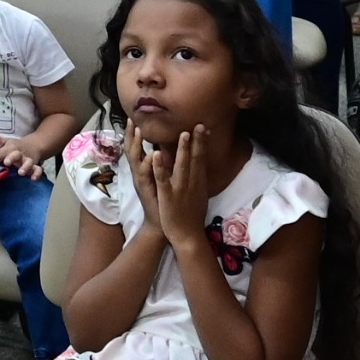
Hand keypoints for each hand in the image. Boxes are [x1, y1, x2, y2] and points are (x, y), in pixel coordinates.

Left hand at [0, 124, 67, 178]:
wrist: (35, 144)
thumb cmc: (16, 146)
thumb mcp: (7, 142)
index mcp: (10, 148)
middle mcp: (19, 154)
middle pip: (15, 155)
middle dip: (11, 158)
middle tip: (6, 163)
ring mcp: (28, 159)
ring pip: (28, 162)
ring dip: (25, 167)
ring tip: (21, 173)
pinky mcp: (35, 165)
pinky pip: (38, 169)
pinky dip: (37, 174)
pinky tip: (33, 179)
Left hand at [135, 127, 216, 250]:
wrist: (188, 236)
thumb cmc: (192, 215)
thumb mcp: (199, 195)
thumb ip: (198, 179)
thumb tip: (198, 165)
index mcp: (198, 183)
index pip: (201, 159)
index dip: (202, 143)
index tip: (203, 127)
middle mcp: (192, 184)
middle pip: (195, 159)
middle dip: (196, 141)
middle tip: (196, 124)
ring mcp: (180, 189)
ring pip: (181, 167)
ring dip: (182, 150)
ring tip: (181, 134)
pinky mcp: (168, 196)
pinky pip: (163, 180)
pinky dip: (160, 167)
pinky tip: (156, 155)